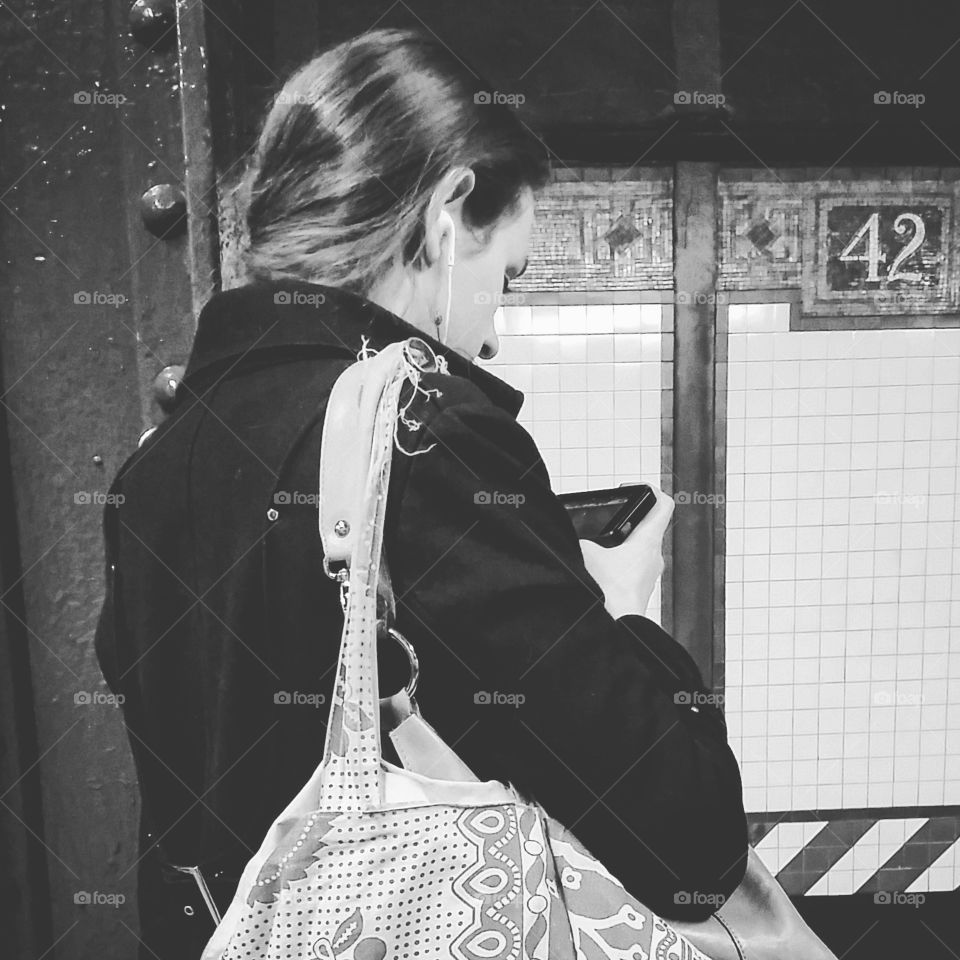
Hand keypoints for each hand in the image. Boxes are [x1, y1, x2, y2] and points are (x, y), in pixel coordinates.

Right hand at [579, 484, 673, 619]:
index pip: (664, 505)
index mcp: (648, 542)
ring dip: (623, 543)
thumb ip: (581, 539)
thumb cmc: (608, 595)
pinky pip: (634, 567)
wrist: (614, 628)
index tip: (632, 490)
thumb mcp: (586, 554)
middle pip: (649, 526)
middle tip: (610, 517)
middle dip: (629, 519)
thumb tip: (573, 535)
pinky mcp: (641, 589)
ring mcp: (650, 575)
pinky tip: (601, 568)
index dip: (650, 490)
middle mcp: (655, 557)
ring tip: (602, 545)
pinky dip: (620, 562)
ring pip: (641, 548)